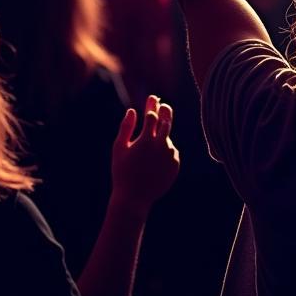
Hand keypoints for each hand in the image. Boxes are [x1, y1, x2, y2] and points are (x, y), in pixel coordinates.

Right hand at [110, 96, 179, 213]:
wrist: (134, 198)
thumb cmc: (122, 172)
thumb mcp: (119, 149)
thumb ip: (126, 128)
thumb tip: (132, 110)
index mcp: (146, 139)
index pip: (152, 115)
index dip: (152, 105)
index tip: (153, 98)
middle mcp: (162, 145)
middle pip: (167, 121)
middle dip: (165, 111)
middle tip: (163, 106)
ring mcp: (170, 154)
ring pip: (167, 139)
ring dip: (161, 138)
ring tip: (147, 153)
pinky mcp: (175, 164)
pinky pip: (171, 152)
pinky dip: (164, 153)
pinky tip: (153, 164)